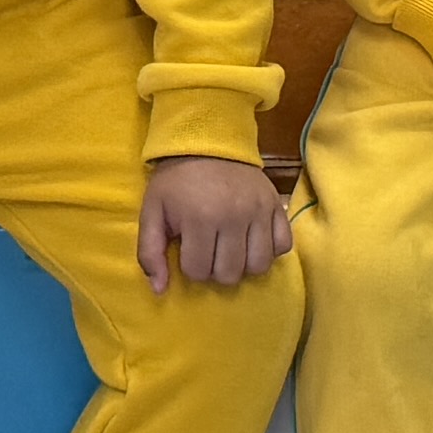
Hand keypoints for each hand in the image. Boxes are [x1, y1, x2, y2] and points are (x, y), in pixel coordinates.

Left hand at [142, 155, 291, 291]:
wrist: (208, 141)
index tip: (187, 248)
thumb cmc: (176, 181)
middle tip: (208, 250)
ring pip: (259, 266)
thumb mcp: (152, 211)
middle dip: (214, 269)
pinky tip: (252, 241)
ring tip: (230, 250)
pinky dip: (269, 250)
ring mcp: (260, 211)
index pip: (198, 272)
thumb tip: (159, 290)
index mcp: (201, 218)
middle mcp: (235, 216)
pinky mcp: (277, 205)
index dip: (189, 266)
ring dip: (242, 265)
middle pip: (229, 274)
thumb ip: (149, 252)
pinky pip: (283, 245)